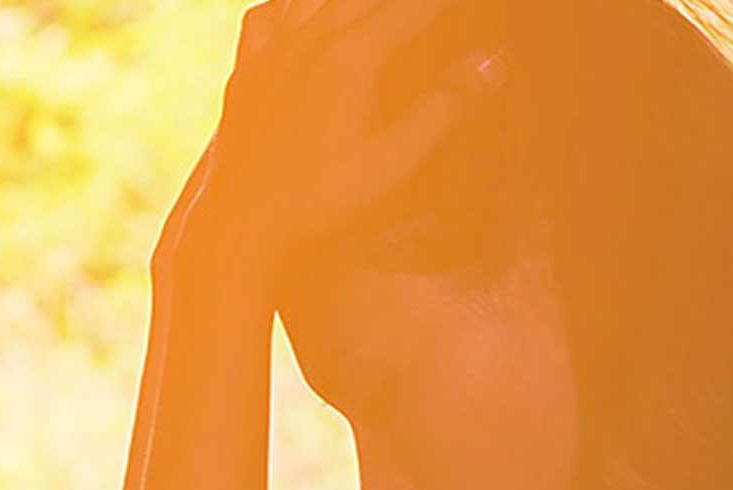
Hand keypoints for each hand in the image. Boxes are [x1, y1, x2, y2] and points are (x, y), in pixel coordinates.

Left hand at [174, 0, 507, 305]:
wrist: (242, 225)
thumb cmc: (319, 200)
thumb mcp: (394, 160)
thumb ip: (444, 107)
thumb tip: (491, 62)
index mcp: (351, 55)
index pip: (414, 6)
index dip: (441, 5)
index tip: (463, 10)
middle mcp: (308, 41)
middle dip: (401, 2)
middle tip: (421, 12)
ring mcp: (271, 53)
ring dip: (349, 0)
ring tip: (374, 11)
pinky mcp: (245, 73)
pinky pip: (267, 16)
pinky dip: (291, 6)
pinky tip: (304, 16)